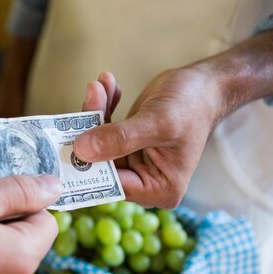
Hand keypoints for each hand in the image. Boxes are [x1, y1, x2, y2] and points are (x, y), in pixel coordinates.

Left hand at [75, 69, 218, 207]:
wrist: (205, 84)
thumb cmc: (192, 105)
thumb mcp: (158, 122)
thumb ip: (121, 138)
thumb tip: (82, 151)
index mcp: (159, 189)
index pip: (113, 184)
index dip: (88, 165)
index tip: (67, 140)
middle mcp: (144, 181)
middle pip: (100, 162)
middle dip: (91, 128)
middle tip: (90, 96)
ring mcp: (132, 162)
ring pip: (97, 142)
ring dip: (95, 111)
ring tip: (99, 85)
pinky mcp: (124, 143)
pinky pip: (103, 129)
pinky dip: (103, 107)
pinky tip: (108, 84)